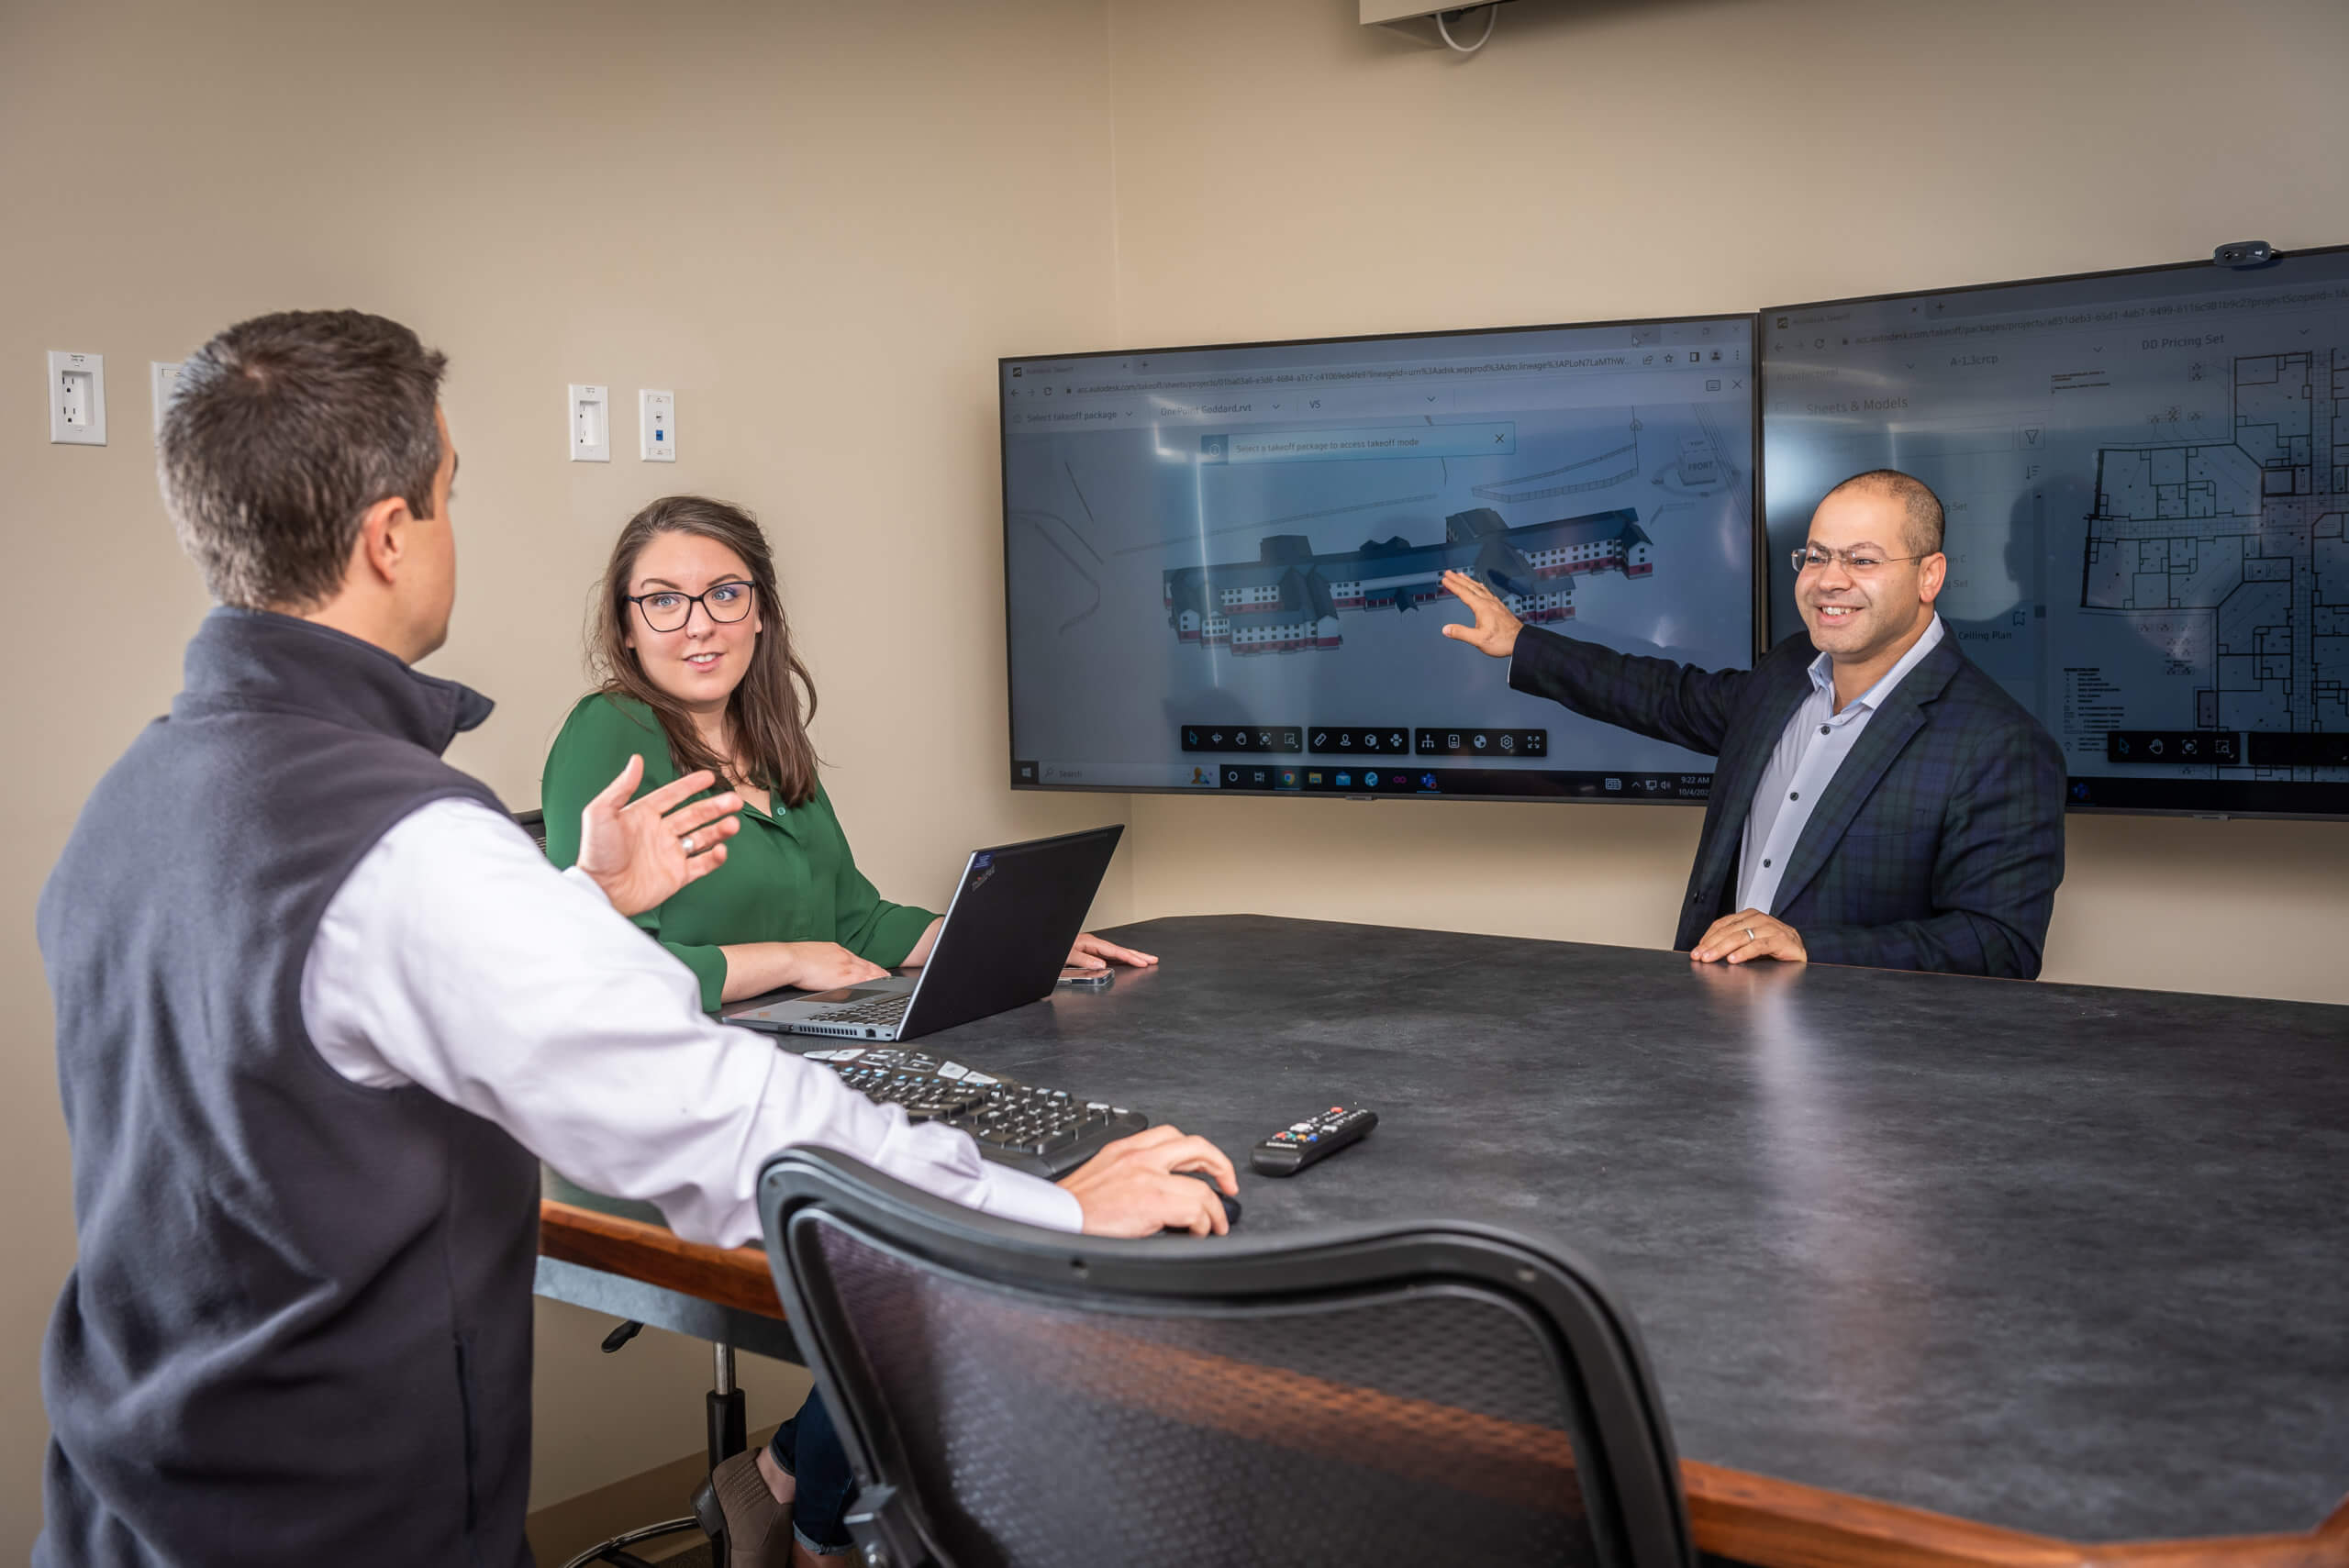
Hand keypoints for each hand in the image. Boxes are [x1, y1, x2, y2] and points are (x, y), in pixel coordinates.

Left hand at [576, 756, 741, 916]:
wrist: (600, 891)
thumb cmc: (595, 853)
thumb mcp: (601, 813)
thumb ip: (621, 787)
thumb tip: (636, 759)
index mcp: (643, 815)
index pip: (672, 795)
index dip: (690, 785)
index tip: (709, 776)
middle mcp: (660, 833)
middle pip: (694, 815)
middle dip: (715, 806)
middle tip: (735, 800)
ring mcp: (670, 854)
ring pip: (702, 838)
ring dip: (719, 830)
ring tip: (734, 824)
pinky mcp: (677, 876)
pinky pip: (702, 865)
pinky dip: (715, 858)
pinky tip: (721, 849)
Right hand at [779, 942, 890, 990]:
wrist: (791, 960)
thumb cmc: (795, 959)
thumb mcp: (812, 954)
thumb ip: (822, 959)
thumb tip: (821, 964)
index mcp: (835, 950)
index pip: (855, 958)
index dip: (865, 964)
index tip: (873, 967)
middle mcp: (843, 956)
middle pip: (865, 964)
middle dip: (877, 970)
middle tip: (887, 975)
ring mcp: (845, 966)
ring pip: (868, 971)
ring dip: (879, 975)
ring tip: (888, 979)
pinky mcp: (844, 977)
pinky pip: (865, 979)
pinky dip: (874, 981)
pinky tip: (880, 984)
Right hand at [1061, 1125, 1238, 1236]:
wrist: (1056, 1221)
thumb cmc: (1072, 1210)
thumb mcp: (1099, 1177)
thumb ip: (1128, 1174)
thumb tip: (1153, 1191)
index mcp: (1123, 1148)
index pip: (1170, 1135)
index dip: (1197, 1150)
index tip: (1205, 1166)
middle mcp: (1138, 1157)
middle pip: (1195, 1146)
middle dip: (1220, 1165)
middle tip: (1228, 1184)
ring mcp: (1148, 1177)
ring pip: (1202, 1184)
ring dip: (1215, 1208)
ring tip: (1216, 1223)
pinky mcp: (1154, 1200)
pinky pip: (1196, 1208)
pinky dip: (1204, 1224)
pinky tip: (1197, 1233)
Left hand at [1065, 932, 1157, 970]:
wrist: (1045, 944)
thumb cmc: (1056, 948)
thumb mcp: (1067, 956)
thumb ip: (1083, 960)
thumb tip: (1102, 965)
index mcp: (1090, 943)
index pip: (1115, 951)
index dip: (1131, 957)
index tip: (1144, 963)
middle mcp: (1092, 944)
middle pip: (1119, 950)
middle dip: (1137, 955)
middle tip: (1153, 959)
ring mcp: (1091, 948)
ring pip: (1116, 952)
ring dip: (1130, 956)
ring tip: (1144, 960)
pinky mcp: (1088, 952)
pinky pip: (1108, 955)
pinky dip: (1120, 958)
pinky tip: (1124, 961)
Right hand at [1438, 570, 1522, 658]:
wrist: (1521, 641)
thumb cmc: (1502, 641)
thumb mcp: (1478, 640)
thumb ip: (1461, 633)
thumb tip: (1446, 629)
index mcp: (1482, 607)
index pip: (1464, 593)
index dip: (1453, 585)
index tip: (1445, 579)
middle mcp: (1488, 602)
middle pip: (1470, 587)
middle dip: (1458, 579)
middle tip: (1449, 573)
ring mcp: (1495, 603)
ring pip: (1479, 587)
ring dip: (1469, 581)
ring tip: (1461, 576)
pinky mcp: (1499, 607)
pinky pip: (1487, 591)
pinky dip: (1480, 586)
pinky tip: (1480, 586)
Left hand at [1692, 909, 1807, 964]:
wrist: (1799, 953)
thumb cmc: (1773, 949)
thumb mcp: (1749, 943)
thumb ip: (1732, 944)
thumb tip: (1707, 952)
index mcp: (1749, 916)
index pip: (1723, 924)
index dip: (1708, 937)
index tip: (1696, 950)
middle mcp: (1759, 919)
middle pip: (1729, 931)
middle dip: (1711, 945)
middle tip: (1699, 956)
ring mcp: (1771, 928)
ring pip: (1741, 937)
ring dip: (1722, 949)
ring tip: (1710, 958)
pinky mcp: (1781, 939)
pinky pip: (1758, 946)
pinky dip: (1744, 953)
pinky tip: (1733, 959)